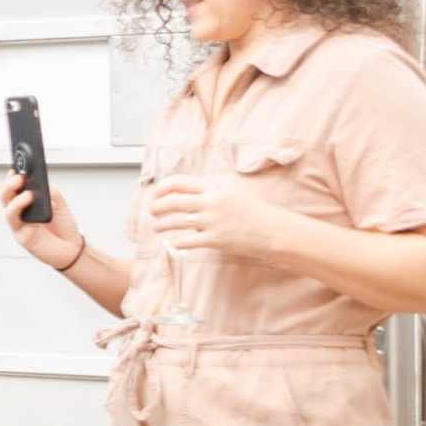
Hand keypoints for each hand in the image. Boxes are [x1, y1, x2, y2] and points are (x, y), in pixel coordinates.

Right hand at [0, 171, 85, 273]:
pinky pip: (14, 219)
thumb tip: (40, 182)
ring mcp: (19, 224)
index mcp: (28, 203)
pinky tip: (28, 198)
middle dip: (9, 182)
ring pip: (6, 206)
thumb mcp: (60, 204)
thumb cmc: (64, 228)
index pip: (16, 187)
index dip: (13, 175)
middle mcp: (20, 212)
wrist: (72, 249)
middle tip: (18, 174)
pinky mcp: (21, 235)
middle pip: (7, 195)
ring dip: (12, 193)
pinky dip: (18, 206)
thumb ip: (51, 192)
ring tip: (22, 185)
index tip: (16, 164)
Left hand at [143, 172, 292, 261]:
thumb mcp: (231, 195)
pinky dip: (175, 242)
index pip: (179, 182)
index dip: (162, 189)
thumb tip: (188, 198)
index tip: (156, 195)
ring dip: (161, 225)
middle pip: (172, 201)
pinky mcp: (215, 239)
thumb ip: (210, 194)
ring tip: (156, 227)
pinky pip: (186, 241)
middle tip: (152, 212)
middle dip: (157, 207)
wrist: (273, 230)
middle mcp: (211, 202)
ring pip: (175, 222)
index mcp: (214, 188)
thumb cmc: (253, 213)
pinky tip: (171, 243)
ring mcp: (212, 221)